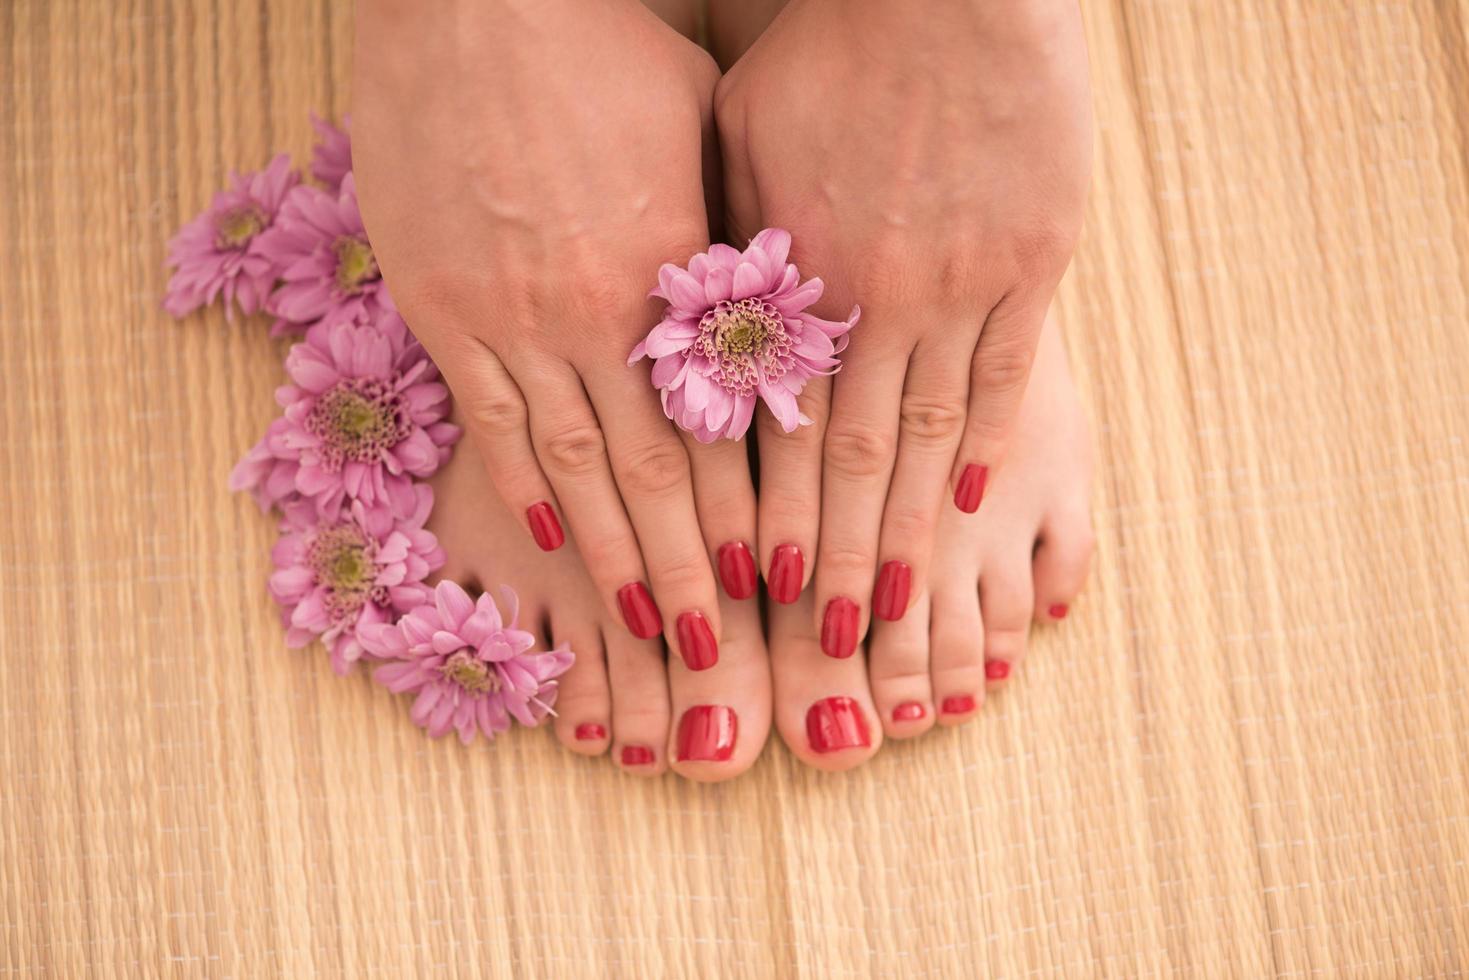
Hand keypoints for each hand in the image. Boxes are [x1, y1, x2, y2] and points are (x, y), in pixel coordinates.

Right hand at [353, 0, 754, 665]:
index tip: (772, 584)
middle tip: (714, 656)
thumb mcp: (700, 133)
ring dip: (610, 560)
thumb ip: (723, 234)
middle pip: (651, 475)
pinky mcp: (438, 304)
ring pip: (572, 469)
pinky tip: (547, 546)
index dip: (745, 517)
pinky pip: (490, 418)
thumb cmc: (605, 45)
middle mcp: (593, 315)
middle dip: (686, 572)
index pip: (718, 430)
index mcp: (671, 274)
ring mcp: (508, 316)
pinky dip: (523, 489)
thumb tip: (758, 307)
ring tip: (641, 633)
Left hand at [714, 0, 1090, 651]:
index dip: (765, 519)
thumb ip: (736, 245)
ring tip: (889, 616)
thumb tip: (713, 329)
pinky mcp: (1034, 257)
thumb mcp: (746, 139)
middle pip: (847, 458)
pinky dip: (984, 447)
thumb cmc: (828, 45)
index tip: (751, 594)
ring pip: (926, 437)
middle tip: (818, 644)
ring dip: (903, 533)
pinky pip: (1007, 373)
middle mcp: (875, 298)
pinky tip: (966, 510)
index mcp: (797, 274)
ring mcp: (962, 283)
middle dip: (829, 558)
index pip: (774, 431)